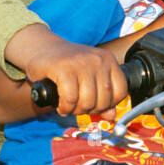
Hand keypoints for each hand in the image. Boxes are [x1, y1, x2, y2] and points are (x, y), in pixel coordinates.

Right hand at [6, 25, 125, 119]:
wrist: (42, 49)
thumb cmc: (67, 66)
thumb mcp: (89, 79)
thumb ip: (102, 97)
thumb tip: (111, 116)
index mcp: (108, 60)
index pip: (121, 91)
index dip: (108, 104)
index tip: (95, 105)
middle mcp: (97, 59)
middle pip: (104, 99)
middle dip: (90, 110)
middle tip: (77, 107)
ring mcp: (81, 63)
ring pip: (87, 101)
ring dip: (76, 110)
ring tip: (68, 106)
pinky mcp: (63, 68)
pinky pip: (70, 99)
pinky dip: (65, 108)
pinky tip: (61, 105)